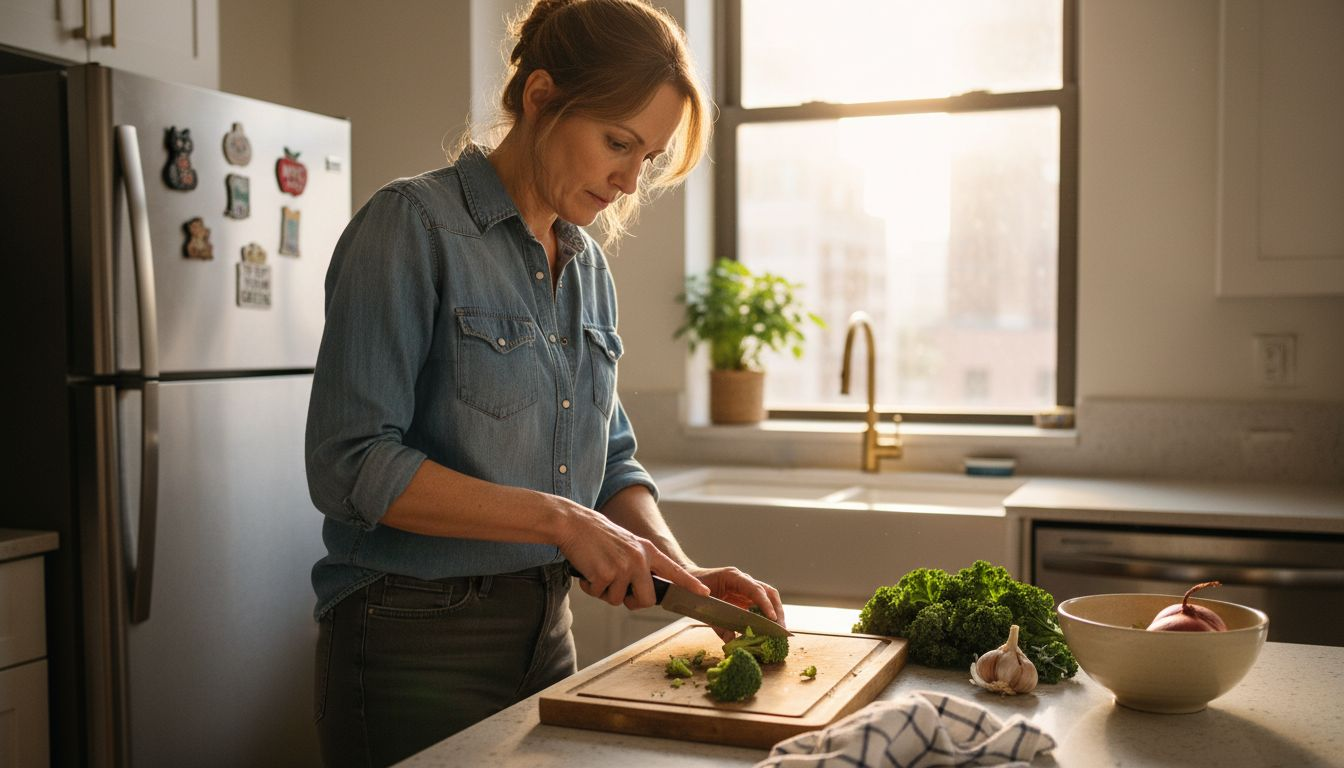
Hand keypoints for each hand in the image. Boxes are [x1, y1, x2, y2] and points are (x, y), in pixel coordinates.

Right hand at [555, 502, 708, 609]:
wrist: (574, 523)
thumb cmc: (598, 536)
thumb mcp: (627, 545)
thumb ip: (639, 563)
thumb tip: (643, 589)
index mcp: (647, 551)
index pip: (674, 571)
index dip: (689, 584)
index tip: (704, 593)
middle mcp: (639, 559)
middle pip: (645, 599)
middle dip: (631, 601)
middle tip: (617, 591)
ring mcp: (623, 567)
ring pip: (618, 600)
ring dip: (604, 591)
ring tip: (598, 570)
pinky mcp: (606, 574)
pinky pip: (599, 594)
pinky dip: (590, 587)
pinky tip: (587, 570)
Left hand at [688, 566, 785, 642]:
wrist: (688, 579)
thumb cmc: (693, 589)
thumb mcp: (702, 606)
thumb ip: (716, 623)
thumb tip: (731, 641)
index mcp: (733, 577)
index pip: (755, 589)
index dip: (765, 604)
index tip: (772, 618)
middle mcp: (743, 580)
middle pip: (768, 592)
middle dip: (776, 609)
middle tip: (780, 628)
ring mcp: (745, 588)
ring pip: (768, 597)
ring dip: (775, 612)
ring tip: (778, 630)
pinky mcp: (744, 596)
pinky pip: (759, 604)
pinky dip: (766, 615)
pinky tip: (768, 629)